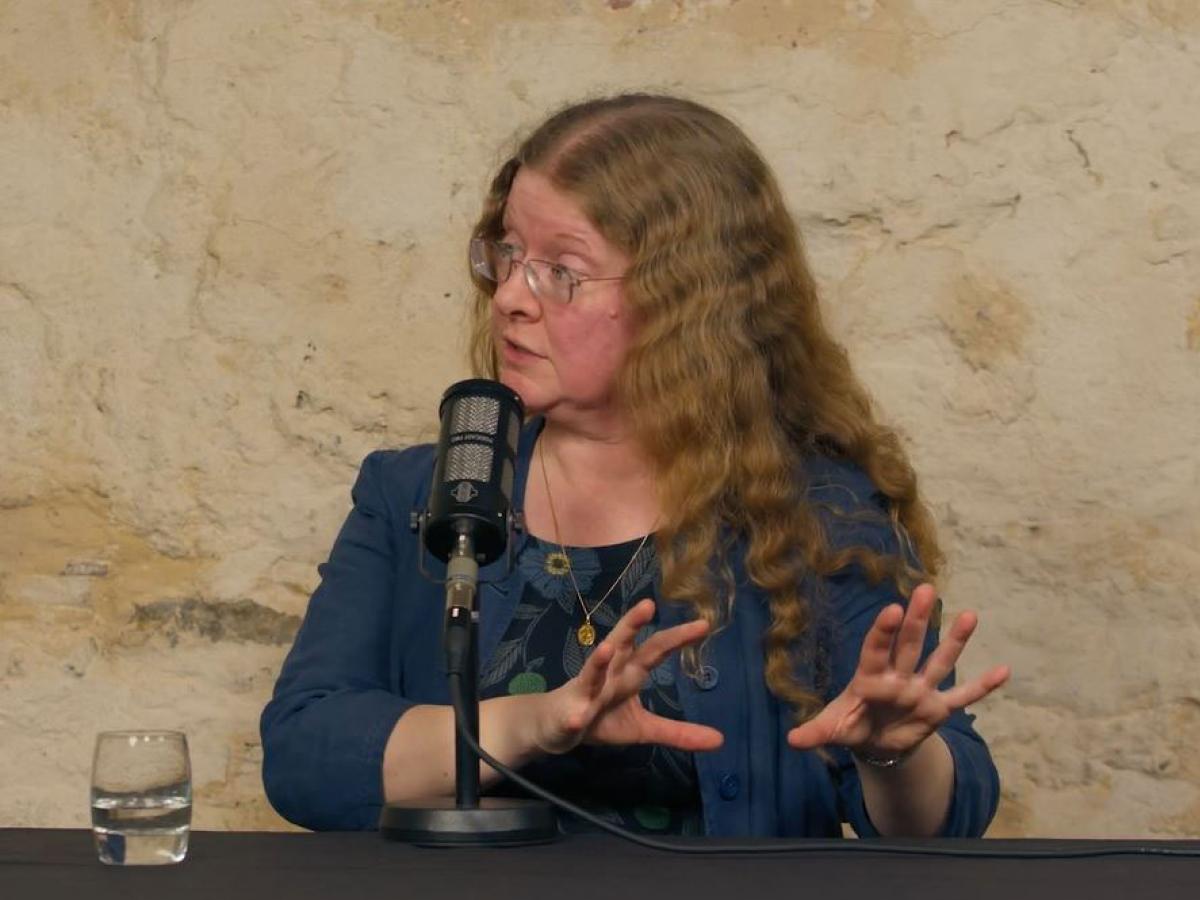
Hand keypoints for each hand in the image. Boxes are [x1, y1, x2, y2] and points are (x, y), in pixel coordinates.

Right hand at [533, 599, 724, 755]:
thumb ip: (678, 732)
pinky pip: (573, 713)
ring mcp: (586, 690)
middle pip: (622, 644)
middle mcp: (609, 672)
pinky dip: (575, 715)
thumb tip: (720, 740)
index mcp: (629, 671)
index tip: (703, 624)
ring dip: (598, 661)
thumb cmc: (601, 719)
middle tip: (649, 604)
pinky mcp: (569, 712)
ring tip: (607, 648)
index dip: (677, 638)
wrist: (556, 728)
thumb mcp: (644, 728)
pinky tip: (578, 718)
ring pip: (592, 671)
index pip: (655, 649)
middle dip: (633, 624)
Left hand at [786, 584, 1008, 760]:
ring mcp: (920, 690)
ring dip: (955, 640)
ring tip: (970, 615)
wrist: (875, 742)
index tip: (890, 609)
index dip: (883, 632)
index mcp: (870, 678)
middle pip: (908, 644)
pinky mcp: (938, 708)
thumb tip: (791, 740)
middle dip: (916, 619)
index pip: (876, 650)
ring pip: (939, 661)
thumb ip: (815, 733)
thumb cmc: (851, 725)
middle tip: (925, 589)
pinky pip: (964, 696)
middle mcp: (898, 677)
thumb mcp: (832, 730)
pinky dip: (983, 686)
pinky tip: (1004, 670)